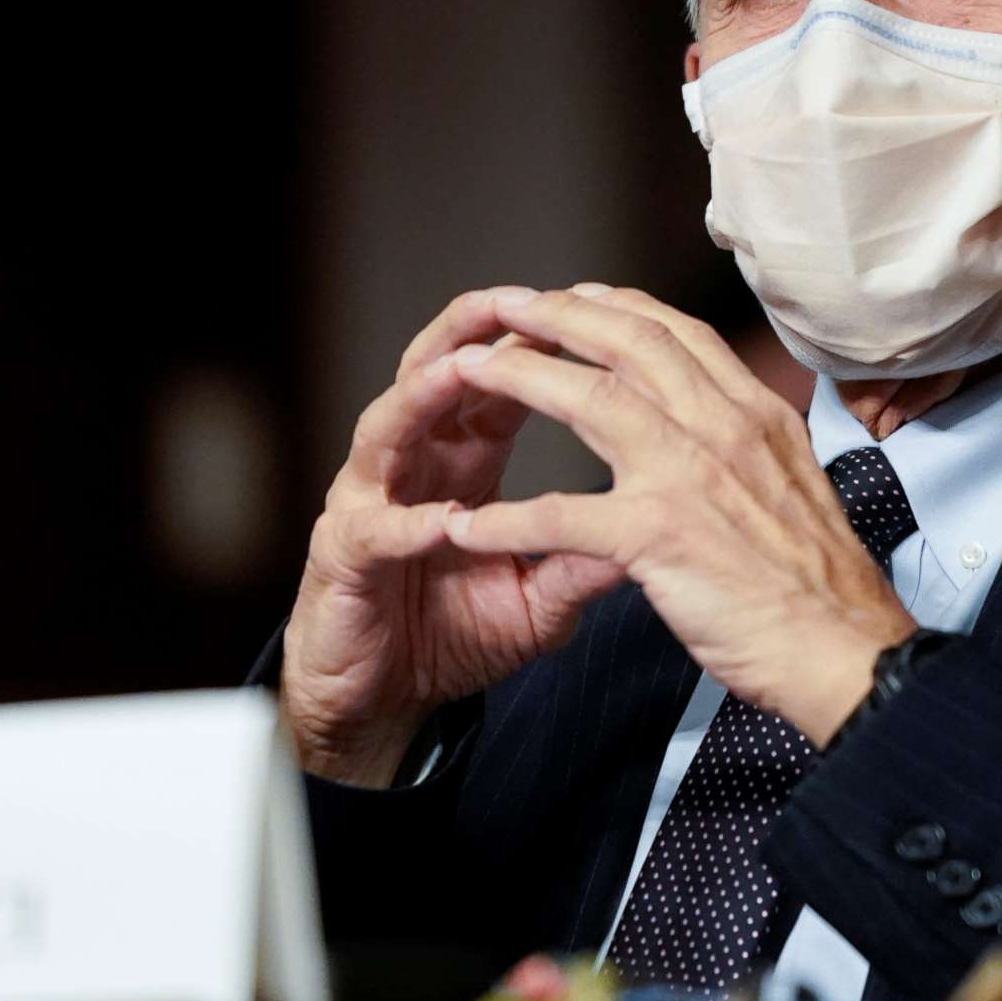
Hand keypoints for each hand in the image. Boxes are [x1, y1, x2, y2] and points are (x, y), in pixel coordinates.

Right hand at [279, 287, 625, 786]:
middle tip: (509, 300)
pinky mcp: (343, 558)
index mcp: (462, 460)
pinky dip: (406, 522)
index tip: (582, 315)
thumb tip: (658, 526)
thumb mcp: (540, 596)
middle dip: (469, 334)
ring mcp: (369, 504)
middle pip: (432, 374)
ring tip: (461, 371)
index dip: (535, 345)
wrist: (385, 700)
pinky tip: (439, 518)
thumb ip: (585, 557)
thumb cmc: (453, 634)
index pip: (500, 382)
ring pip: (387, 430)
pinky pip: (374, 532)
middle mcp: (411, 465)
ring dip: (423, 398)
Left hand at [438, 285, 913, 743]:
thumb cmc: (823, 587)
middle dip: (559, 315)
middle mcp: (725, 429)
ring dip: (519, 378)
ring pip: (590, 399)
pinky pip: (562, 516)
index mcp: (758, 416)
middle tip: (507, 305)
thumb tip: (729, 427)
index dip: (622, 308)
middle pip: (629, 344)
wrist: (848, 650)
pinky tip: (465, 526)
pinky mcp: (659, 536)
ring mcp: (691, 476)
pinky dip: (507, 521)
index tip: (581, 296)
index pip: (682, 335)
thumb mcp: (798, 484)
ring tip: (466, 371)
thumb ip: (753, 446)